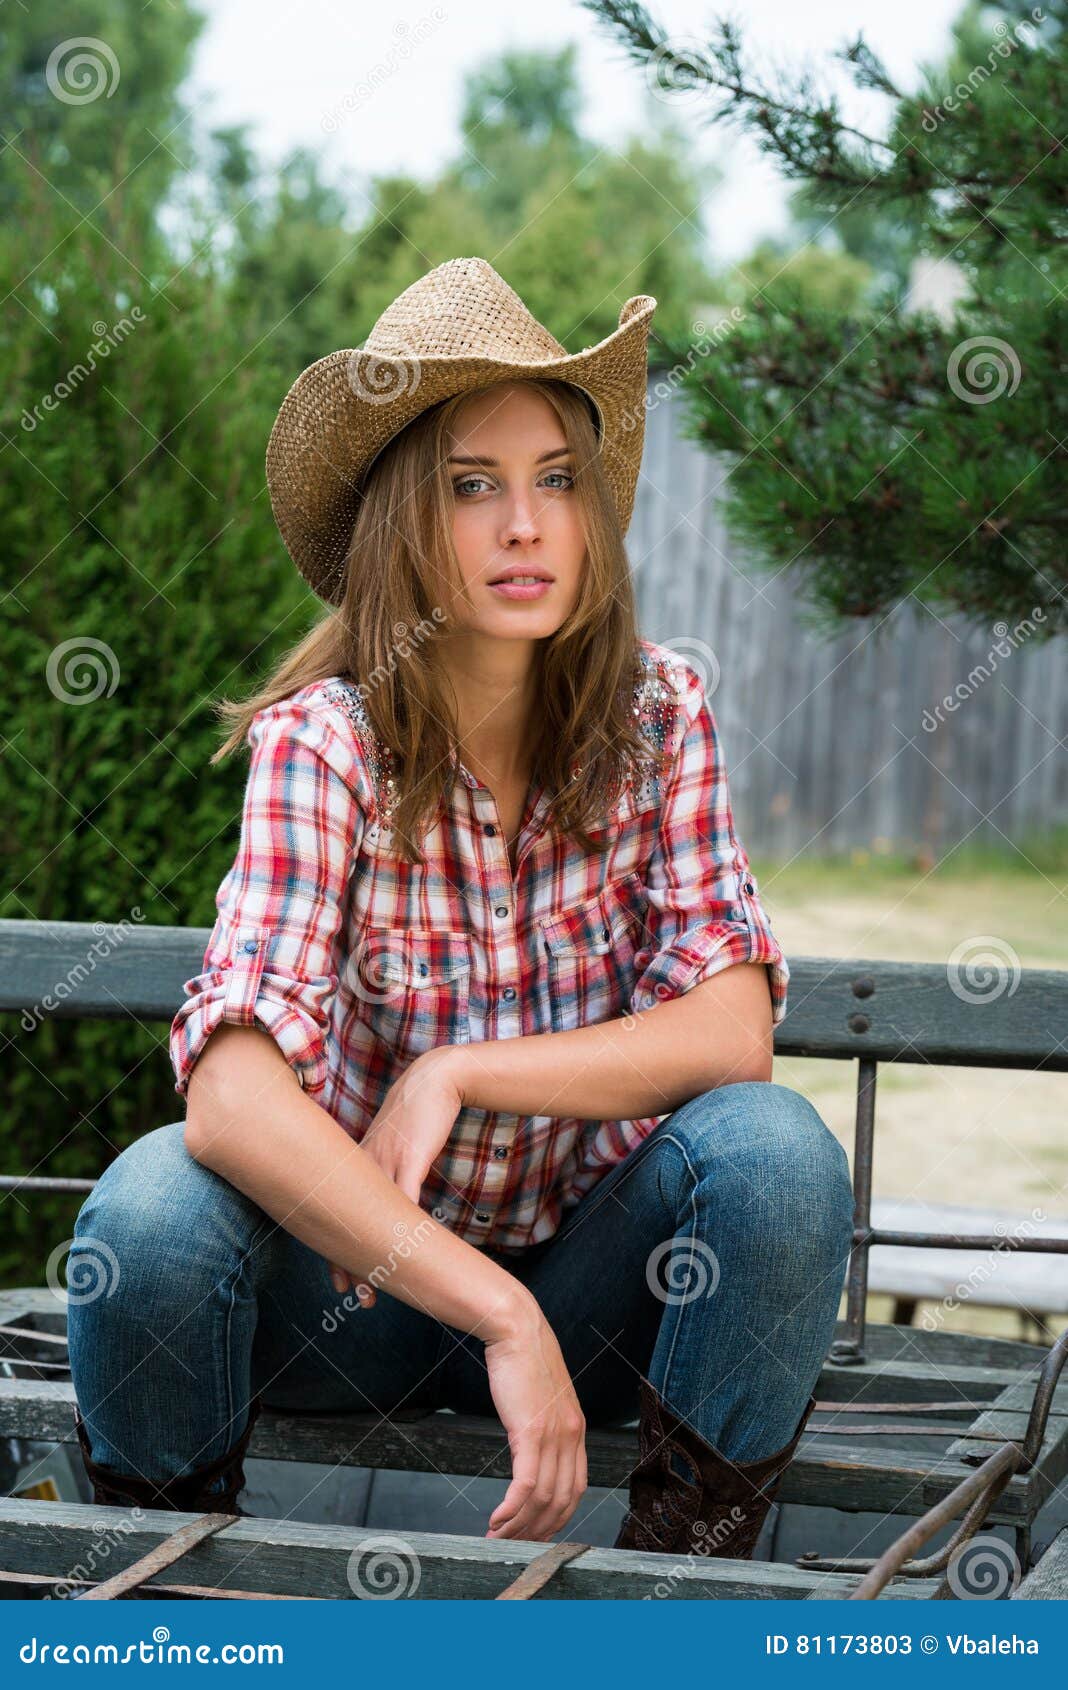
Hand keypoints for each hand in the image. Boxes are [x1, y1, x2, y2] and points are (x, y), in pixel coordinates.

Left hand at [324, 1048, 465, 1307]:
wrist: (433, 1078)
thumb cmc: (415, 1112)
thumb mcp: (393, 1143)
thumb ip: (385, 1168)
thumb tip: (386, 1197)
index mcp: (360, 1165)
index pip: (339, 1215)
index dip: (335, 1249)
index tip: (335, 1279)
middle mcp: (366, 1166)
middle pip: (348, 1222)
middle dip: (347, 1261)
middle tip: (347, 1293)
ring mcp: (386, 1161)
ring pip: (373, 1217)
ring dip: (372, 1253)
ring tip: (372, 1285)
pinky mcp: (410, 1156)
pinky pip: (403, 1196)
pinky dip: (400, 1221)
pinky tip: (402, 1247)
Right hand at [483, 1295, 587, 1542]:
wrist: (517, 1330)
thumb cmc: (524, 1360)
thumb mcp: (542, 1398)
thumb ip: (543, 1425)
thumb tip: (530, 1448)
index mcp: (576, 1430)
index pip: (577, 1488)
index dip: (559, 1517)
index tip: (538, 1532)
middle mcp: (571, 1436)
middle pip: (562, 1501)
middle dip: (539, 1530)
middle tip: (516, 1545)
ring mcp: (554, 1435)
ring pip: (543, 1498)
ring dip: (520, 1525)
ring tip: (497, 1537)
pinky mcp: (531, 1431)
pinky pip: (525, 1484)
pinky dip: (511, 1509)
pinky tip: (496, 1520)